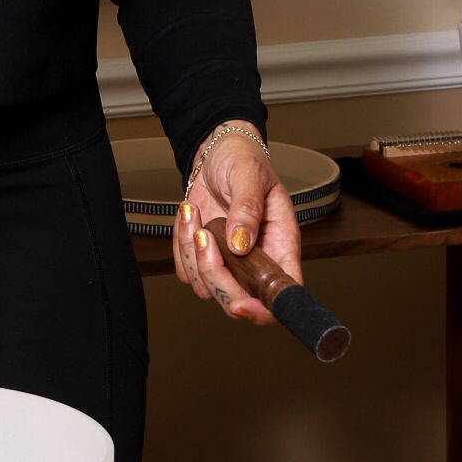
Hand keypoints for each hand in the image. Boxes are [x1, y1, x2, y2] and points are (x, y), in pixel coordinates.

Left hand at [172, 131, 302, 323]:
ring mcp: (229, 262)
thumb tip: (241, 243)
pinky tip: (189, 216)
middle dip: (215, 275)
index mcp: (281, 245)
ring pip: (206, 287)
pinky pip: (185, 271)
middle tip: (204, 236)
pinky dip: (179, 246)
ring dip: (192, 252)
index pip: (281, 294)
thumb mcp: (250, 175)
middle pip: (238, 300)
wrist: (217, 151)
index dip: (263, 310)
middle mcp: (256, 261)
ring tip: (195, 213)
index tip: (241, 304)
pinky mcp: (204, 255)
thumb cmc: (244, 160)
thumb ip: (248, 208)